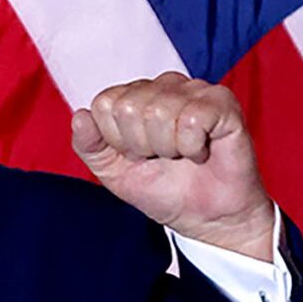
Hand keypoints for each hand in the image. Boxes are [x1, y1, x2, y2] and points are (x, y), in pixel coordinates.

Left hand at [72, 73, 277, 259]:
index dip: (115, 140)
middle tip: (159, 157)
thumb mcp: (111, 171)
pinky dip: (191, 147)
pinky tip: (200, 151)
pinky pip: (192, 119)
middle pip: (129, 107)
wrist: (204, 215)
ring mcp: (195, 90)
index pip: (104, 104)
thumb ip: (89, 145)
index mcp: (134, 96)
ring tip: (180, 154)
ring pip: (159, 112)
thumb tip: (79, 115)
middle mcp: (164, 86)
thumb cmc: (161, 189)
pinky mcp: (222, 103)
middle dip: (140, 145)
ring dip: (167, 147)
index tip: (135, 155)